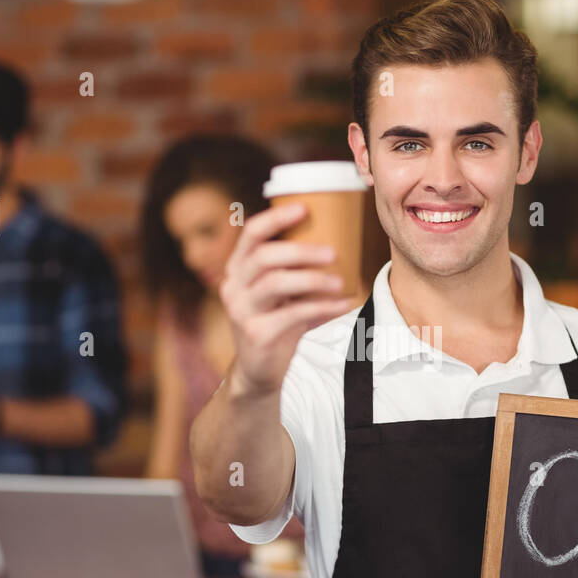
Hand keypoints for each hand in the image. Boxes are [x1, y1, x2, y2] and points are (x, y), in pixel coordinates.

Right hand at [218, 201, 357, 397]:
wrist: (259, 369)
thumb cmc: (276, 322)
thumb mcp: (280, 293)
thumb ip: (297, 270)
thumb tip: (343, 241)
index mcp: (238, 268)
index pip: (251, 233)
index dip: (276, 218)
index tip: (304, 208)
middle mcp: (233, 285)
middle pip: (264, 256)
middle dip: (301, 250)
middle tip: (332, 252)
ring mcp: (242, 310)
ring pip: (276, 283)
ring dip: (312, 279)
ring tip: (340, 281)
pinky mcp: (257, 333)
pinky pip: (293, 314)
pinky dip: (322, 307)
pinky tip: (343, 304)